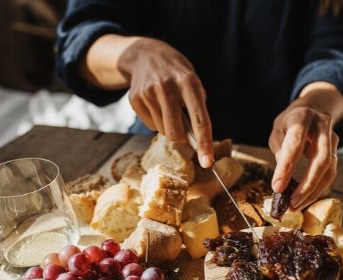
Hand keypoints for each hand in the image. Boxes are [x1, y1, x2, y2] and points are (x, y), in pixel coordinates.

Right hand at [121, 38, 213, 166]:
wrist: (145, 54)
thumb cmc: (176, 74)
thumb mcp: (192, 82)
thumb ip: (197, 107)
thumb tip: (197, 141)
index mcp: (188, 82)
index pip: (199, 119)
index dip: (204, 143)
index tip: (207, 161)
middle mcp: (167, 87)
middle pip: (175, 133)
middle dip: (180, 139)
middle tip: (183, 131)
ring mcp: (149, 92)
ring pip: (162, 130)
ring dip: (168, 126)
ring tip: (167, 108)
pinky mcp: (135, 98)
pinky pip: (150, 124)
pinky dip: (156, 120)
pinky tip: (155, 104)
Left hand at [269, 83, 342, 209]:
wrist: (312, 108)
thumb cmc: (290, 123)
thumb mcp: (278, 131)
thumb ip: (280, 153)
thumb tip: (282, 184)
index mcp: (302, 117)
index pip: (295, 145)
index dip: (286, 167)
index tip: (277, 187)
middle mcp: (322, 125)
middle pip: (322, 159)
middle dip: (307, 185)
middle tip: (293, 202)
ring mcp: (333, 137)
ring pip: (329, 169)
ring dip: (314, 191)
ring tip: (297, 205)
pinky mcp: (337, 149)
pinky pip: (330, 173)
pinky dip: (318, 188)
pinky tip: (306, 198)